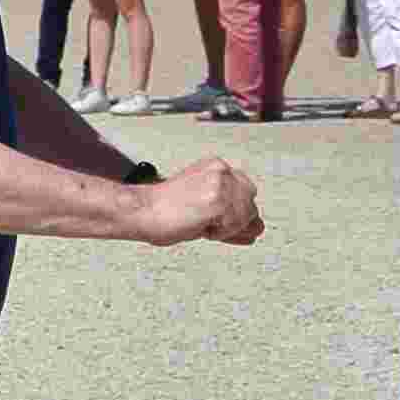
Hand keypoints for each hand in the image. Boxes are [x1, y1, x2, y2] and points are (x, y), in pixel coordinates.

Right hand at [140, 158, 264, 246]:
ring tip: (199, 223)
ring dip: (226, 228)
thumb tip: (257, 228)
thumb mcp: (202, 204)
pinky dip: (221, 233)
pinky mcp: (219, 199)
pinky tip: (201, 226)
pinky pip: (236, 225)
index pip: (245, 193)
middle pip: (250, 205)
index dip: (235, 214)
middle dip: (234, 221)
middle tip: (206, 225)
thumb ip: (229, 211)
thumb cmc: (162, 210)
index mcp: (216, 166)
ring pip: (246, 217)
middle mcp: (221, 170)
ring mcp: (221, 183)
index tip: (218, 225)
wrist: (141, 211)